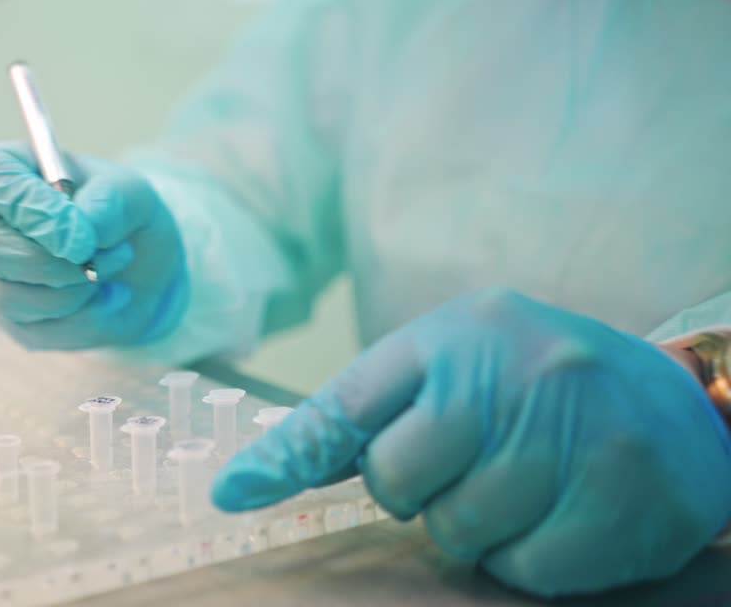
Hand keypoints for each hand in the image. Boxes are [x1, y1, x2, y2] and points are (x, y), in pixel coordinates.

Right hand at [0, 142, 187, 349]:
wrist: (140, 265)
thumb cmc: (120, 213)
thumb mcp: (131, 192)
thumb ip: (110, 201)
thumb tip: (84, 229)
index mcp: (5, 172)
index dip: (27, 204)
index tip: (78, 233)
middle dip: (59, 260)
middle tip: (116, 252)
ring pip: (12, 297)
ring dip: (81, 287)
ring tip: (117, 262)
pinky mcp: (14, 321)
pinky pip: (42, 330)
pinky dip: (89, 316)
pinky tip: (109, 296)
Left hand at [212, 289, 730, 596]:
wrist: (674, 401)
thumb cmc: (533, 385)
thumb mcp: (452, 367)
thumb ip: (368, 415)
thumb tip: (254, 474)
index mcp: (456, 334)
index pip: (348, 403)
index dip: (285, 455)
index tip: (229, 493)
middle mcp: (514, 369)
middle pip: (395, 480)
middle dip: (415, 493)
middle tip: (463, 469)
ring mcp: (576, 428)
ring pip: (459, 532)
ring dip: (476, 528)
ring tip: (519, 486)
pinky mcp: (627, 492)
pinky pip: (527, 568)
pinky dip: (530, 558)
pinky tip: (559, 515)